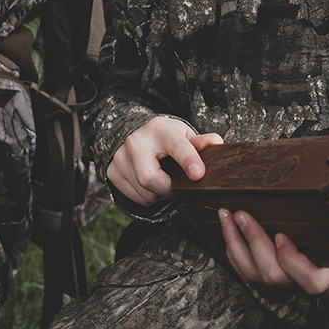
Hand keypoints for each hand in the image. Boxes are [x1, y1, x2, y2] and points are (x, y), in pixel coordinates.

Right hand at [107, 115, 223, 206]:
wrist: (135, 136)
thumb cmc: (164, 138)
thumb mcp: (184, 135)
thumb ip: (201, 142)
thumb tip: (215, 144)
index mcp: (160, 130)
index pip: (175, 145)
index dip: (188, 160)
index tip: (198, 175)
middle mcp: (136, 141)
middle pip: (150, 178)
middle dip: (169, 190)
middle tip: (178, 187)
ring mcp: (121, 157)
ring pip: (145, 193)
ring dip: (160, 195)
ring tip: (164, 181)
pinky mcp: (113, 172)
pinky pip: (136, 198)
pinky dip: (148, 197)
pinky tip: (151, 185)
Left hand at [219, 208, 328, 294]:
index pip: (312, 281)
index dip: (293, 262)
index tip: (282, 237)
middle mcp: (308, 283)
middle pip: (275, 276)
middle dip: (253, 242)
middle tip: (241, 215)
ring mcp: (291, 284)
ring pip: (257, 276)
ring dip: (237, 245)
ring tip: (229, 218)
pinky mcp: (277, 278)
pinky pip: (250, 274)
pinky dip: (236, 254)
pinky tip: (230, 233)